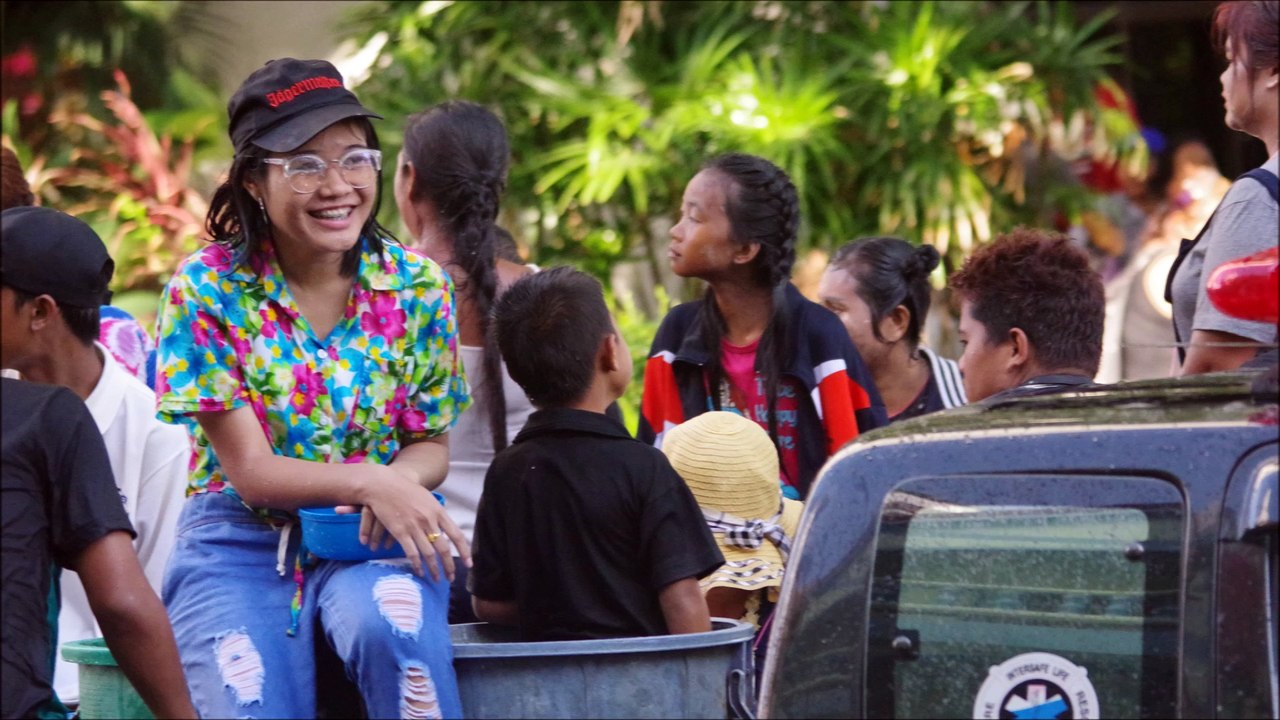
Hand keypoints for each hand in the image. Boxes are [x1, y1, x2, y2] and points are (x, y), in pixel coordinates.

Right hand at [345, 466, 471, 580]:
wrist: (384, 485)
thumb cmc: (406, 490)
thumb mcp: (428, 498)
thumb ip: (437, 513)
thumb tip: (445, 528)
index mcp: (438, 511)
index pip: (456, 535)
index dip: (464, 551)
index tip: (469, 564)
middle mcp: (429, 520)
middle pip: (443, 548)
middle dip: (449, 566)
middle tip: (451, 578)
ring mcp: (414, 526)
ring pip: (429, 554)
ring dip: (434, 569)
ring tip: (437, 579)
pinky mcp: (400, 531)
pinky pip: (412, 553)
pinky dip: (417, 564)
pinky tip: (420, 572)